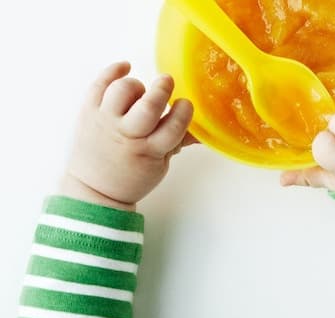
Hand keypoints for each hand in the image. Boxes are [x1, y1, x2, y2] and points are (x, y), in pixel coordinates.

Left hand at [59, 61, 196, 210]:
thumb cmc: (132, 177)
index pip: (174, 126)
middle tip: (167, 82)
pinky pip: (99, 84)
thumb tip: (203, 132)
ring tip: (140, 92)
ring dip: (135, 85)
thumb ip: (178, 143)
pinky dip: (113, 71)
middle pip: (148, 105)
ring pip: (122, 90)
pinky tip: (125, 68)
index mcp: (150, 151)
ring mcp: (106, 122)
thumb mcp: (160, 165)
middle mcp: (127, 135)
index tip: (184, 104)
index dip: (183, 111)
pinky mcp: (88, 112)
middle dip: (161, 89)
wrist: (94, 189)